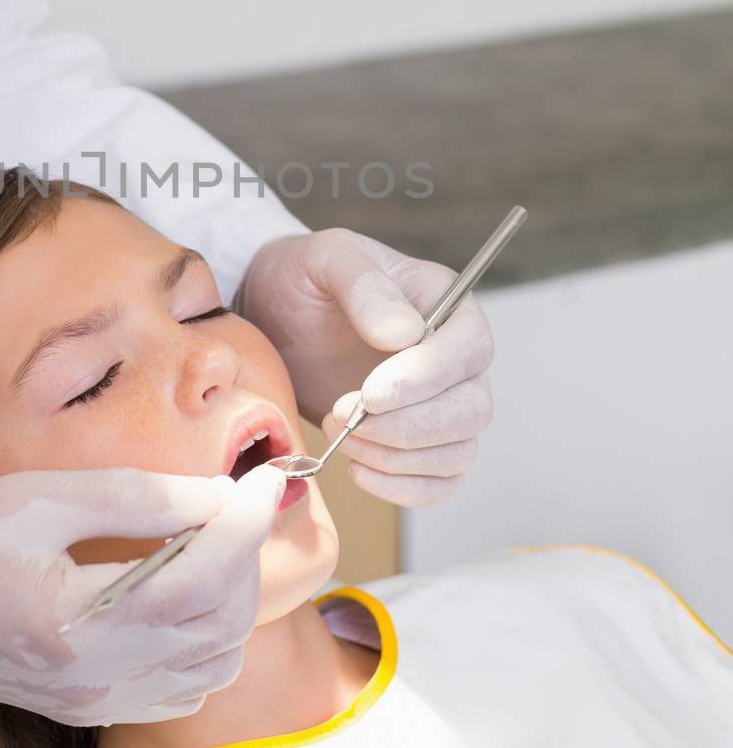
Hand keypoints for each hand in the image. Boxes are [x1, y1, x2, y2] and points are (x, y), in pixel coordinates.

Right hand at [0, 463, 284, 724]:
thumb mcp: (38, 498)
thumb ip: (134, 497)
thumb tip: (218, 496)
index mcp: (75, 623)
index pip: (200, 580)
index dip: (247, 525)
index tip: (271, 478)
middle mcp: (93, 677)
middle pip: (219, 625)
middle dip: (248, 556)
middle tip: (243, 499)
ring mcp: (93, 700)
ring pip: (214, 663)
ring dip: (234, 599)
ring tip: (217, 539)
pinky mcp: (88, 707)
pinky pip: (184, 687)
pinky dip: (209, 639)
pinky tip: (189, 590)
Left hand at [235, 228, 494, 504]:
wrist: (274, 318)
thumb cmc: (304, 279)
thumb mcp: (325, 259)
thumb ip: (365, 285)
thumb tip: (406, 334)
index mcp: (447, 304)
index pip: (470, 350)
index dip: (426, 379)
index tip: (370, 393)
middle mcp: (456, 358)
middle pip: (472, 410)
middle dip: (405, 426)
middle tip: (342, 412)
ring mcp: (441, 404)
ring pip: (457, 452)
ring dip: (397, 457)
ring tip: (340, 433)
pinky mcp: (418, 443)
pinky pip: (440, 483)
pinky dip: (403, 488)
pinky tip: (358, 468)